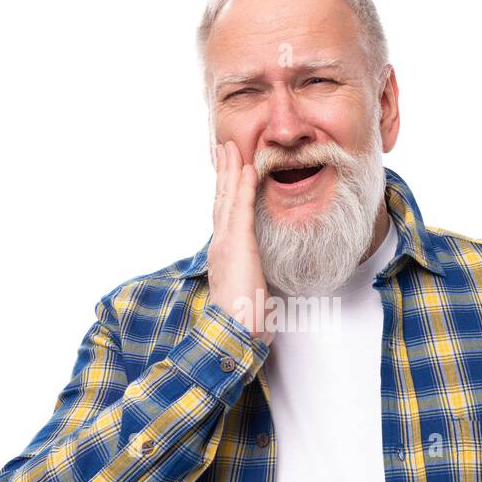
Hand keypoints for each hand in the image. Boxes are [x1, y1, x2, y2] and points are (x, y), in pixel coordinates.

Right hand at [208, 140, 273, 345]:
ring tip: (232, 147)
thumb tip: (262, 281)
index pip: (224, 216)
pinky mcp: (237, 246)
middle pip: (221, 200)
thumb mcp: (250, 294)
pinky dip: (243, 187)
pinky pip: (242, 210)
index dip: (225, 191)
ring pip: (228, 199)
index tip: (227, 171)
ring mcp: (226, 243)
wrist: (234, 333)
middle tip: (224, 147)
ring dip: (231, 170)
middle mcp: (220, 245)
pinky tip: (247, 169)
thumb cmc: (243, 322)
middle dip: (223, 172)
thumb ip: (253, 279)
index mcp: (224, 255)